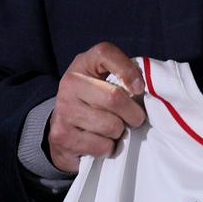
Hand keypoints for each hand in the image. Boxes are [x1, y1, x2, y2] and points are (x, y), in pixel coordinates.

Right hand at [47, 43, 146, 173]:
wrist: (62, 128)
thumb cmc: (95, 101)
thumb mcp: (107, 80)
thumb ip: (124, 76)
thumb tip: (141, 88)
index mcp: (83, 63)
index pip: (105, 53)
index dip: (127, 70)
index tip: (139, 89)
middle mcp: (70, 82)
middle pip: (114, 98)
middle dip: (133, 114)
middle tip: (135, 119)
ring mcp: (63, 109)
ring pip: (111, 126)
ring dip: (119, 133)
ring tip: (112, 130)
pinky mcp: (61, 135)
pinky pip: (101, 146)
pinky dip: (108, 148)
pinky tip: (98, 141)